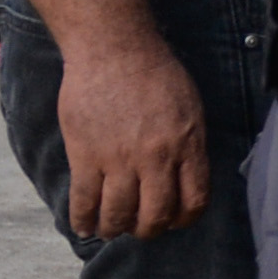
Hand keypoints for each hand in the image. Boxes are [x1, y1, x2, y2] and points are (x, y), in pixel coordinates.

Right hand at [48, 28, 213, 241]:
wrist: (113, 48)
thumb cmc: (154, 72)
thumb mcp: (189, 108)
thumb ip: (189, 144)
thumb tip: (185, 177)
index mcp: (186, 145)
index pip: (194, 200)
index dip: (184, 219)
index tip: (174, 221)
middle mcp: (155, 158)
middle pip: (156, 215)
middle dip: (149, 229)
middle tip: (140, 228)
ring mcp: (119, 159)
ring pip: (119, 214)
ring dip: (115, 229)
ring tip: (110, 230)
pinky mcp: (86, 155)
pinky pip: (84, 200)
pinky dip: (83, 220)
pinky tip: (84, 227)